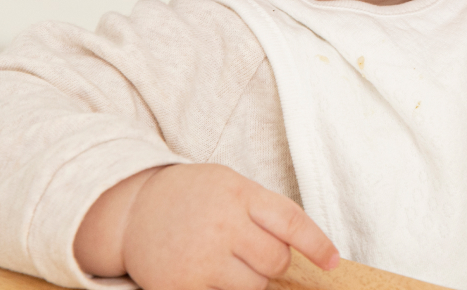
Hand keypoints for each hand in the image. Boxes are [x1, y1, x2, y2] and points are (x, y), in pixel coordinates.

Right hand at [74, 163, 338, 288]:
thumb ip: (264, 211)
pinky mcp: (181, 287)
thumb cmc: (194, 197)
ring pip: (255, 287)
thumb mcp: (232, 187)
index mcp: (239, 195)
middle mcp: (221, 226)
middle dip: (276, 263)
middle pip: (276, 261)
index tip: (332, 262)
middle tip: (257, 253)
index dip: (317, 245)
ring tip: (232, 263)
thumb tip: (301, 248)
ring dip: (254, 281)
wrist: (134, 210)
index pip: (291, 222)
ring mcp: (200, 259)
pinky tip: (216, 276)